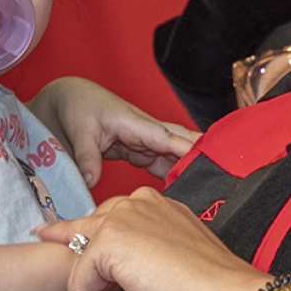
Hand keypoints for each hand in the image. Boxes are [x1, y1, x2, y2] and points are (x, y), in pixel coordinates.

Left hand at [27, 76, 195, 185]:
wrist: (70, 99)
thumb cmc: (78, 107)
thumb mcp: (79, 133)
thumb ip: (87, 158)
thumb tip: (91, 182)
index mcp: (135, 123)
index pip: (167, 138)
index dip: (187, 151)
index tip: (206, 163)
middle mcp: (146, 131)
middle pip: (180, 142)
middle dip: (200, 156)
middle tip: (221, 176)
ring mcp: (145, 141)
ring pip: (175, 155)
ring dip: (188, 169)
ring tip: (207, 190)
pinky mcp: (140, 150)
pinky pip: (163, 163)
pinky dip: (174, 174)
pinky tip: (184, 188)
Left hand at [40, 189, 268, 290]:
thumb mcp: (167, 285)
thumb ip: (134, 288)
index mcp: (156, 208)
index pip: (102, 220)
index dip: (72, 234)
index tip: (45, 232)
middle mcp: (137, 204)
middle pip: (84, 244)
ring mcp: (120, 219)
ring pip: (81, 273)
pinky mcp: (108, 241)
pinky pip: (81, 289)